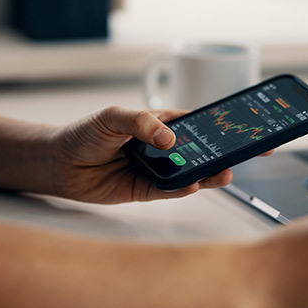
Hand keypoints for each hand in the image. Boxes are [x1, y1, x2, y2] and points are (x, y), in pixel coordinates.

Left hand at [51, 106, 245, 202]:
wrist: (60, 163)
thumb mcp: (114, 116)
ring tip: (224, 173)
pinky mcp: (146, 190)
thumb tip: (169, 138)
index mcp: (162, 124)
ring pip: (190, 173)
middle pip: (201, 150)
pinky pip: (170, 190)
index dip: (222, 126)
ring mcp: (157, 169)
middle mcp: (163, 148)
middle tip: (247, 153)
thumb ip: (142, 123)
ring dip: (208, 174)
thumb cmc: (86, 133)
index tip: (245, 128)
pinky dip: (183, 188)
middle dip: (224, 152)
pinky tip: (193, 185)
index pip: (198, 124)